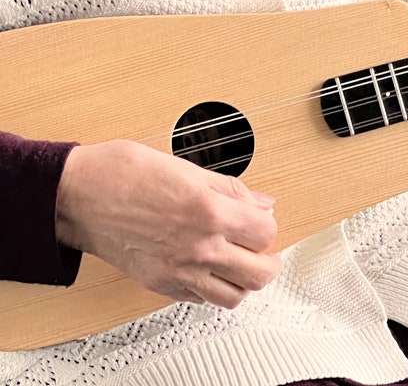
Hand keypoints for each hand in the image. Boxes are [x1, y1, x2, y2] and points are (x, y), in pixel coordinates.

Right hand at [55, 139, 280, 307]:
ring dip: (244, 281)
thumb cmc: (124, 173)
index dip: (268, 224)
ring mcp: (179, 270)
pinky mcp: (160, 284)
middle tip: (262, 249)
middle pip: (259, 274)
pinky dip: (213, 289)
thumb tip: (261, 202)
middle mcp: (198, 247)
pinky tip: (209, 269)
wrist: (78, 194)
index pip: (266, 233)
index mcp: (209, 211)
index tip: (260, 218)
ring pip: (233, 297)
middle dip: (268, 261)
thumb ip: (231, 189)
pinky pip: (200, 300)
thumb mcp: (186, 167)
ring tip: (240, 262)